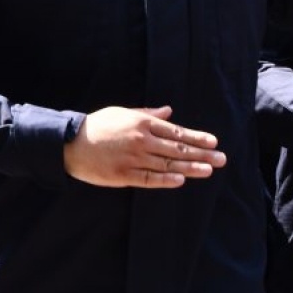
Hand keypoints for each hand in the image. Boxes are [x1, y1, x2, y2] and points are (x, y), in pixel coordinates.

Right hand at [63, 106, 224, 187]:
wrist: (71, 143)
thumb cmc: (98, 126)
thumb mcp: (123, 113)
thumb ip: (148, 114)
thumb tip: (169, 111)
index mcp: (143, 124)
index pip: (176, 132)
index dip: (196, 138)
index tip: (213, 142)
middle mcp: (141, 141)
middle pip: (177, 150)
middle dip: (201, 154)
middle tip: (221, 159)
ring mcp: (133, 159)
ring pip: (167, 165)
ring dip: (190, 168)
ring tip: (208, 170)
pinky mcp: (123, 175)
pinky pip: (148, 179)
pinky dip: (165, 180)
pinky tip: (180, 181)